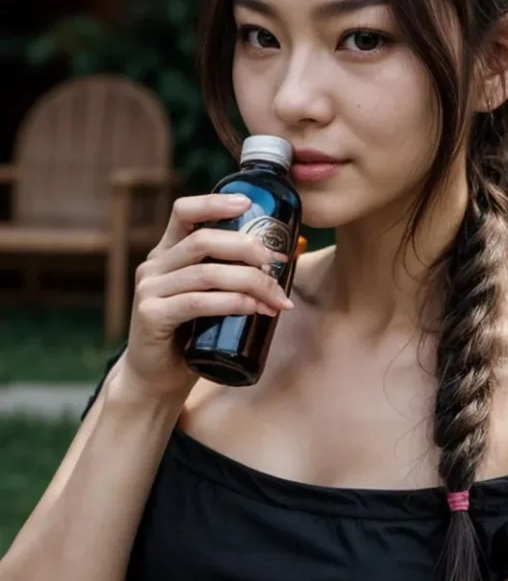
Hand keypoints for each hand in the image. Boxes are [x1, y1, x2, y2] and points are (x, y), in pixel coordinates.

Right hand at [120, 193, 293, 400]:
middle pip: (204, 240)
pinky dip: (231, 303)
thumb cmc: (191, 335)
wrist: (157, 378)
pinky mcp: (151, 315)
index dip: (215, 202)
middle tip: (277, 263)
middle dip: (247, 248)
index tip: (247, 203)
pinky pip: (197, 302)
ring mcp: (150, 290)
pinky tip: (253, 308)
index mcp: (167, 253)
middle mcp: (155, 265)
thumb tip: (285, 260)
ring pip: (207, 274)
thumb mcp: (210, 297)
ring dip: (250, 282)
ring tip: (276, 298)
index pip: (184, 212)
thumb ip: (231, 275)